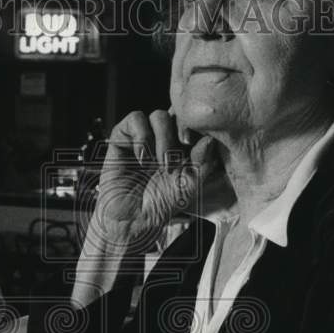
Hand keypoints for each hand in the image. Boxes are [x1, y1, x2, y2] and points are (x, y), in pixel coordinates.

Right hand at [86, 109, 222, 252]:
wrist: (131, 217)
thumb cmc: (160, 203)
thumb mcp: (190, 184)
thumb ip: (203, 161)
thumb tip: (210, 138)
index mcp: (182, 147)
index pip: (192, 124)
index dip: (197, 129)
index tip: (197, 147)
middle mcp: (163, 138)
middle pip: (178, 115)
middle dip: (181, 134)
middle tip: (179, 157)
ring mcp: (143, 136)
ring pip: (159, 115)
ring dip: (163, 138)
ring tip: (160, 164)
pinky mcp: (122, 137)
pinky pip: (135, 119)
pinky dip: (142, 137)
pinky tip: (142, 159)